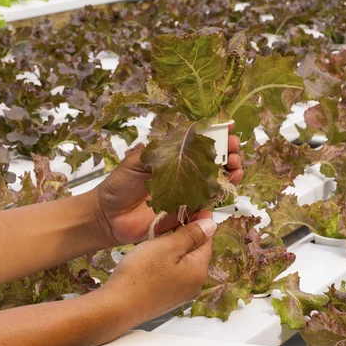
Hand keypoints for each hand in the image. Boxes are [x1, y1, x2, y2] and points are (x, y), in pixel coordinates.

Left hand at [94, 128, 242, 246]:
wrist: (109, 217)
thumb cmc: (119, 185)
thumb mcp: (136, 161)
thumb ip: (159, 150)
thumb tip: (183, 137)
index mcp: (172, 155)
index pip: (197, 140)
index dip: (214, 133)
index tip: (227, 127)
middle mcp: (184, 171)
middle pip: (213, 159)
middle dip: (228, 152)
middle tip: (234, 149)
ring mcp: (188, 191)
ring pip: (216, 179)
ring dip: (230, 170)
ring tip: (235, 165)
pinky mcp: (188, 210)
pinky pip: (209, 201)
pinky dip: (222, 192)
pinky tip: (229, 183)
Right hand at [100, 213, 215, 325]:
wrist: (116, 307)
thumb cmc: (140, 275)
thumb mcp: (167, 247)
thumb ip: (191, 235)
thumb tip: (211, 224)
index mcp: (199, 271)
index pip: (208, 239)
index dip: (200, 221)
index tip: (191, 206)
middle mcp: (195, 284)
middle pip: (197, 251)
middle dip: (187, 233)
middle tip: (173, 216)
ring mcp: (181, 293)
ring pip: (184, 261)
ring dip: (176, 246)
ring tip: (161, 233)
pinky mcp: (167, 297)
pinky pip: (174, 272)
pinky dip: (167, 260)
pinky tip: (154, 255)